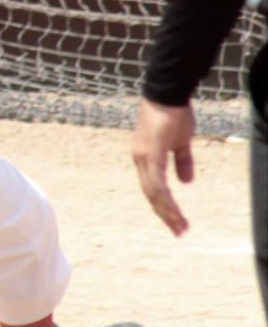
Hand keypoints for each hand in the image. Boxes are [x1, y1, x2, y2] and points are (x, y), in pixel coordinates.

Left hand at [131, 97, 195, 235]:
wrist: (168, 95)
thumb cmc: (173, 114)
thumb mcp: (180, 142)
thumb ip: (182, 161)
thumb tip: (186, 182)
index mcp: (146, 158)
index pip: (152, 188)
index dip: (163, 205)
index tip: (175, 221)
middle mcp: (140, 160)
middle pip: (151, 194)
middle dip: (165, 214)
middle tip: (179, 232)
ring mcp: (142, 157)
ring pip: (153, 192)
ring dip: (166, 211)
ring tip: (179, 226)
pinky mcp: (149, 154)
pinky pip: (155, 181)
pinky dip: (163, 198)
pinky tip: (172, 210)